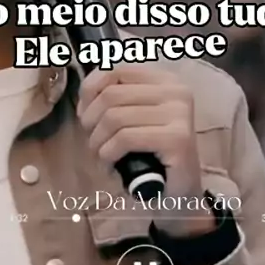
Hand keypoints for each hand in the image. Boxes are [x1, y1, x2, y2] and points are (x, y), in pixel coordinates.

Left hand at [77, 63, 215, 237]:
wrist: (179, 194)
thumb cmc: (150, 155)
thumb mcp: (131, 119)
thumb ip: (113, 98)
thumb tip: (84, 94)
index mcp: (165, 80)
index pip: (115, 70)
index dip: (89, 91)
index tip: (85, 115)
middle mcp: (176, 91)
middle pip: (111, 95)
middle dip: (90, 121)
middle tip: (93, 142)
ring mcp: (180, 114)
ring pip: (114, 117)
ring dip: (97, 142)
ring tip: (102, 156)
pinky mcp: (177, 139)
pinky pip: (125, 138)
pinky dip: (108, 154)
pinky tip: (111, 165)